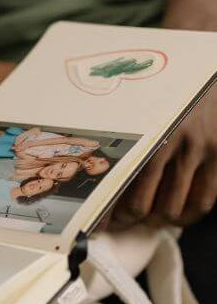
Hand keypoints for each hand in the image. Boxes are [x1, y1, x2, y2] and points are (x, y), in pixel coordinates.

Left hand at [112, 87, 216, 227]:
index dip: (106, 208)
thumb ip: (131, 140)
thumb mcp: (145, 113)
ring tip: (151, 220)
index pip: (117, 180)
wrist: (210, 81)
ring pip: (171, 207)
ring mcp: (196, 152)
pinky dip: (188, 217)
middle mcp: (167, 143)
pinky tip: (179, 218)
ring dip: (157, 220)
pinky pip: (203, 201)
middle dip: (129, 218)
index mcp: (142, 132)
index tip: (98, 222)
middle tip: (125, 221)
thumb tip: (104, 175)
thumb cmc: (171, 99)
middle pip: (140, 201)